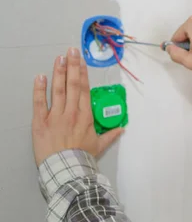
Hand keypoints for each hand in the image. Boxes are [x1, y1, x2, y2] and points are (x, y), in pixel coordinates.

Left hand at [32, 48, 123, 166]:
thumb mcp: (99, 146)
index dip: (83, 74)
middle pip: (73, 85)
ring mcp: (56, 116)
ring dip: (59, 73)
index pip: (85, 90)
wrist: (67, 170)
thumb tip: (122, 128)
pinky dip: (39, 89)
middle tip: (71, 51)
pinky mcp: (41, 122)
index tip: (81, 61)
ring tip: (59, 58)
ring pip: (58, 90)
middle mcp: (72, 112)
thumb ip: (110, 135)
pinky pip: (40, 103)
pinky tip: (40, 76)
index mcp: (86, 116)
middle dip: (72, 66)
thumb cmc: (83, 158)